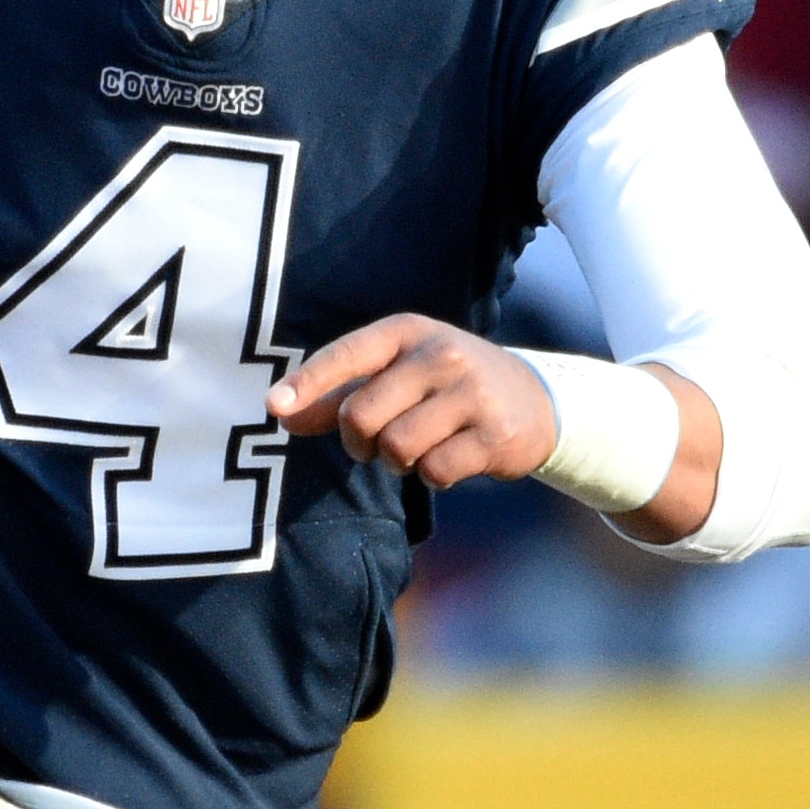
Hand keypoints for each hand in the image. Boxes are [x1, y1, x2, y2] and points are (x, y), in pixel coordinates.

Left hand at [267, 315, 556, 490]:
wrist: (534, 400)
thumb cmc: (444, 386)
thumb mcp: (395, 376)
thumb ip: (337, 396)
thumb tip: (281, 414)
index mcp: (407, 332)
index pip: (347, 354)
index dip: (309, 383)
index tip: (275, 407)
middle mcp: (441, 354)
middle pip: (361, 415)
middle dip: (358, 442)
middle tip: (376, 444)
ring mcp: (472, 392)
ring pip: (396, 448)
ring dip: (397, 462)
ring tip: (419, 447)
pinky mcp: (496, 433)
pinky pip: (435, 471)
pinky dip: (432, 476)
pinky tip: (450, 458)